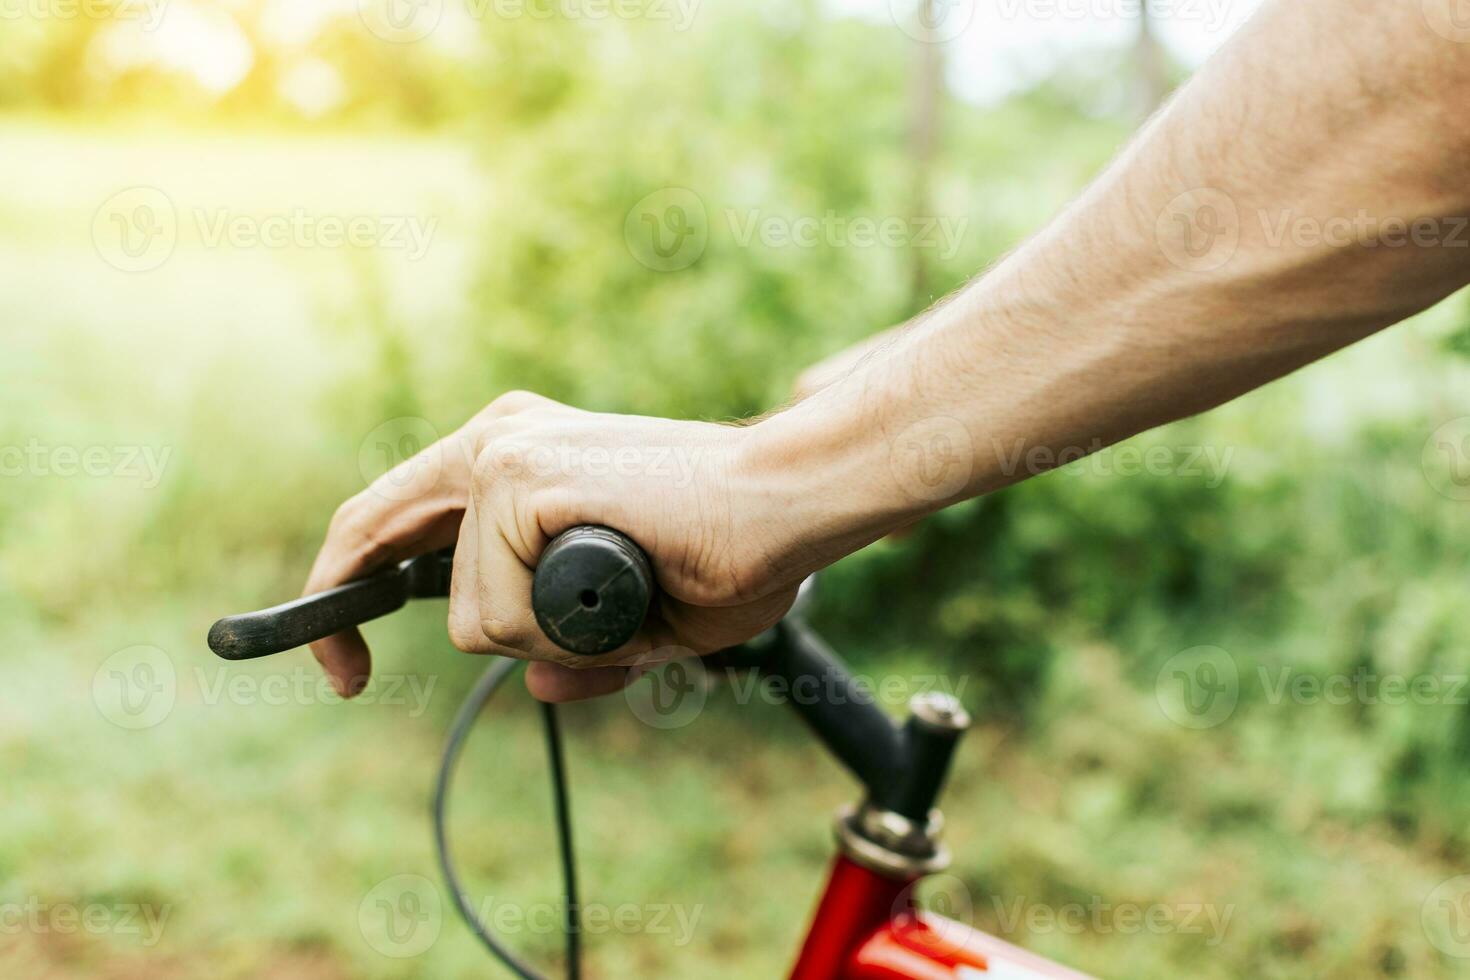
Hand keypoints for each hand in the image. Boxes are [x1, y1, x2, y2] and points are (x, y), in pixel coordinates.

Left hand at [305, 392, 800, 701]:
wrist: (790, 500)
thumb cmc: (733, 547)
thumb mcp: (639, 616)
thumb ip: (578, 644)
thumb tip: (539, 683)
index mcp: (519, 455)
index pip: (397, 514)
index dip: (349, 578)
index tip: (340, 654)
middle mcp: (498, 441)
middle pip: (376, 535)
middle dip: (338, 608)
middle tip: (341, 674)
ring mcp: (503, 456)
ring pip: (473, 615)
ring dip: (545, 639)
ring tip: (624, 604)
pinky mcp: (519, 482)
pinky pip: (504, 614)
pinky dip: (564, 632)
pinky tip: (623, 590)